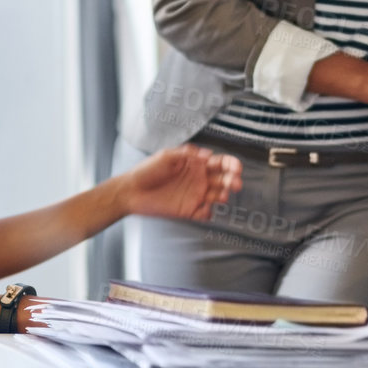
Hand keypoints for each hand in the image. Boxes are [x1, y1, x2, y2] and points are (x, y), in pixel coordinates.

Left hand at [122, 145, 241, 221]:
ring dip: (223, 195)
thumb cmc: (147, 170)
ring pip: (217, 196)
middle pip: (223, 179)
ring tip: (223, 195)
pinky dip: (208, 213)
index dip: (230, 164)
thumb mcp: (166, 156)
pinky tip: (205, 210)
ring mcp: (195, 195)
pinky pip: (204, 213)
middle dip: (232, 180)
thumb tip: (207, 154)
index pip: (219, 163)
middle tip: (236, 183)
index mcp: (195, 164)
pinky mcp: (188, 210)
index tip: (236, 167)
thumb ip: (187, 154)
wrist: (131, 191)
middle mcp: (198, 179)